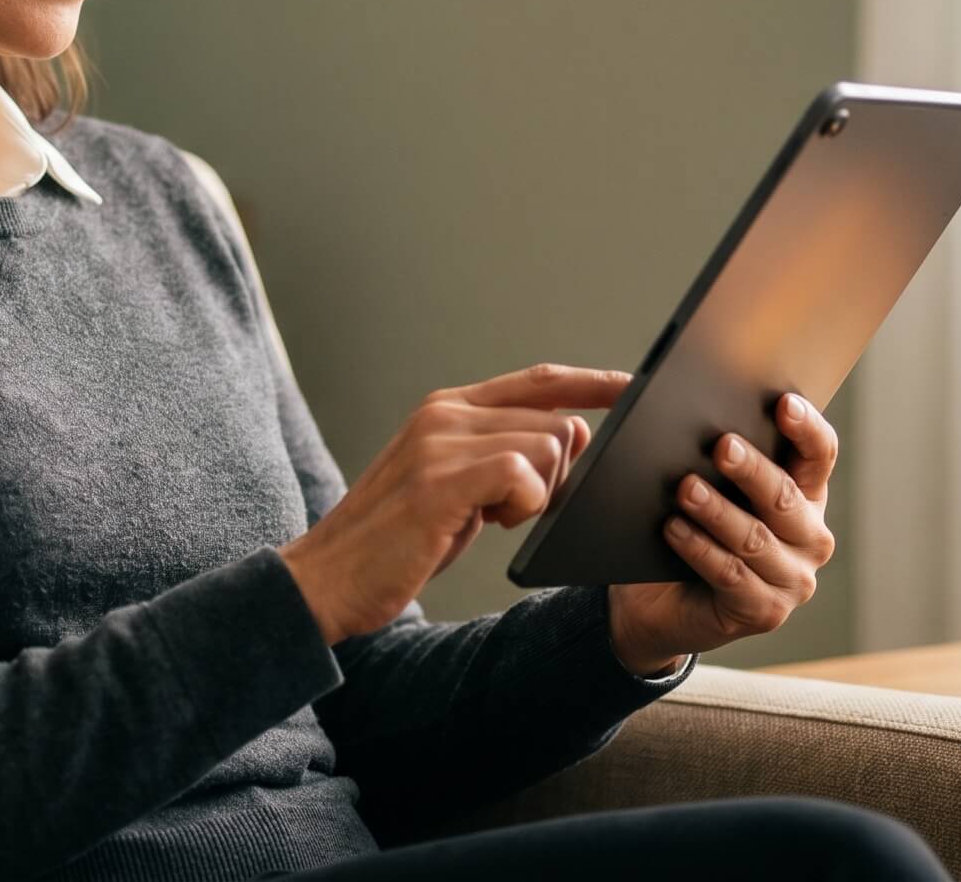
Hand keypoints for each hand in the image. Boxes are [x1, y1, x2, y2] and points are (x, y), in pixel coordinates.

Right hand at [279, 363, 629, 642]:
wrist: (328, 578)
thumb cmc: (398, 540)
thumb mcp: (460, 489)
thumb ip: (509, 455)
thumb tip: (576, 430)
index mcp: (448, 408)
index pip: (539, 381)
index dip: (591, 383)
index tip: (633, 388)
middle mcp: (444, 413)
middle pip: (554, 420)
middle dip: (559, 473)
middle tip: (513, 511)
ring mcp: (440, 442)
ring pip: (547, 445)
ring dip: (539, 493)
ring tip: (492, 519)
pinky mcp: (439, 480)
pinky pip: (523, 473)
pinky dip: (525, 504)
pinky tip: (493, 523)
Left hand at [606, 391, 839, 673]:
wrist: (663, 601)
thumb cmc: (694, 528)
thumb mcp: (713, 488)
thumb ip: (723, 458)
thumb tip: (706, 419)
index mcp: (806, 495)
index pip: (819, 455)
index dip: (806, 428)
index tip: (784, 403)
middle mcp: (810, 537)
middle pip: (785, 496)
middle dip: (752, 470)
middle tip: (720, 446)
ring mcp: (793, 579)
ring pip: (755, 539)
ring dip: (718, 511)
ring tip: (685, 489)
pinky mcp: (765, 612)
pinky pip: (731, 575)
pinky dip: (700, 549)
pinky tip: (673, 529)